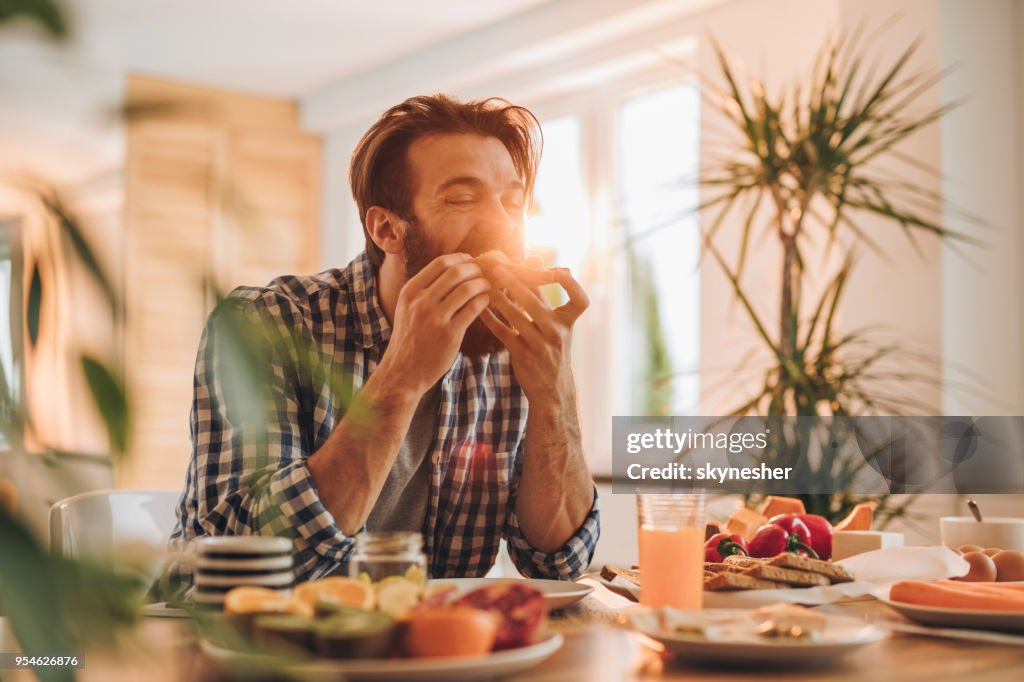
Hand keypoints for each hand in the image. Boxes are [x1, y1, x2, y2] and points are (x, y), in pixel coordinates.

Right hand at [381, 253, 490, 394]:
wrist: (403, 372)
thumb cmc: (410, 338)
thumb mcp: (408, 308)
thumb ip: (425, 290)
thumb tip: (453, 268)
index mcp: (410, 291)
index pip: (440, 263)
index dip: (460, 259)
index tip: (471, 261)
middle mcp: (421, 302)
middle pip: (456, 272)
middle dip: (475, 269)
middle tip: (484, 272)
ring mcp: (435, 318)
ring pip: (467, 288)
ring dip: (483, 284)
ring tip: (488, 286)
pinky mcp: (449, 334)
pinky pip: (473, 308)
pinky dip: (484, 300)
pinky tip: (486, 301)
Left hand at [479, 263, 588, 403]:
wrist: (552, 389)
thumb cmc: (551, 348)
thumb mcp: (554, 323)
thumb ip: (543, 292)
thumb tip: (534, 255)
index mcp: (567, 322)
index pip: (579, 300)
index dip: (572, 284)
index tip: (559, 269)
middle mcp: (557, 332)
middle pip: (536, 303)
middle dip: (516, 283)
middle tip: (498, 268)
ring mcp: (540, 345)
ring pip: (516, 317)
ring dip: (499, 299)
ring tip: (485, 284)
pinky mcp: (523, 356)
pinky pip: (504, 333)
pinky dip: (491, 319)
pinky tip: (480, 308)